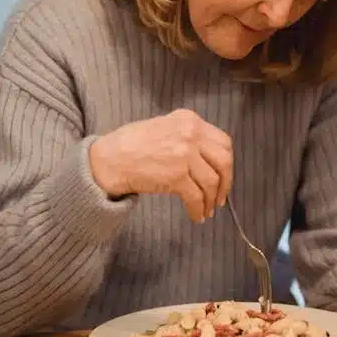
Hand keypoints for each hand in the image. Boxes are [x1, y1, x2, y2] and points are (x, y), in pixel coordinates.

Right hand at [88, 108, 232, 221]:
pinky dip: (198, 210)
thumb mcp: (164, 126)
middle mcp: (191, 134)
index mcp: (189, 120)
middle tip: (220, 197)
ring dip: (212, 200)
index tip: (224, 176)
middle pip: (224, 161)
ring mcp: (185, 155)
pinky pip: (196, 197)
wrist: (110, 159)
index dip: (227, 163)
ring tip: (207, 210)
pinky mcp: (177, 176)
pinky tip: (196, 216)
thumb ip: (187, 135)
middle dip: (226, 183)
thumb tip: (208, 158)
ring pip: (212, 181)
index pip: (223, 141)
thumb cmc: (131, 145)